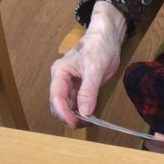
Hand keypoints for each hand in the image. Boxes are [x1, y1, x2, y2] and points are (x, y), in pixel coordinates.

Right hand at [48, 2, 125, 127]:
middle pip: (58, 104)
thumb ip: (88, 90)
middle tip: (83, 125)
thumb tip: (84, 112)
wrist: (107, 38)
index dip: (63, 112)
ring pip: (67, 105)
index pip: (56, 96)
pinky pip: (77, 103)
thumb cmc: (98, 47)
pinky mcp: (80, 87)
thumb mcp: (94, 68)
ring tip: (89, 122)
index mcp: (60, 72)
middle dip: (68, 116)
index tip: (74, 123)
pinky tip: (91, 116)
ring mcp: (70, 84)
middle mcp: (61, 80)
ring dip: (75, 116)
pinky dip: (82, 111)